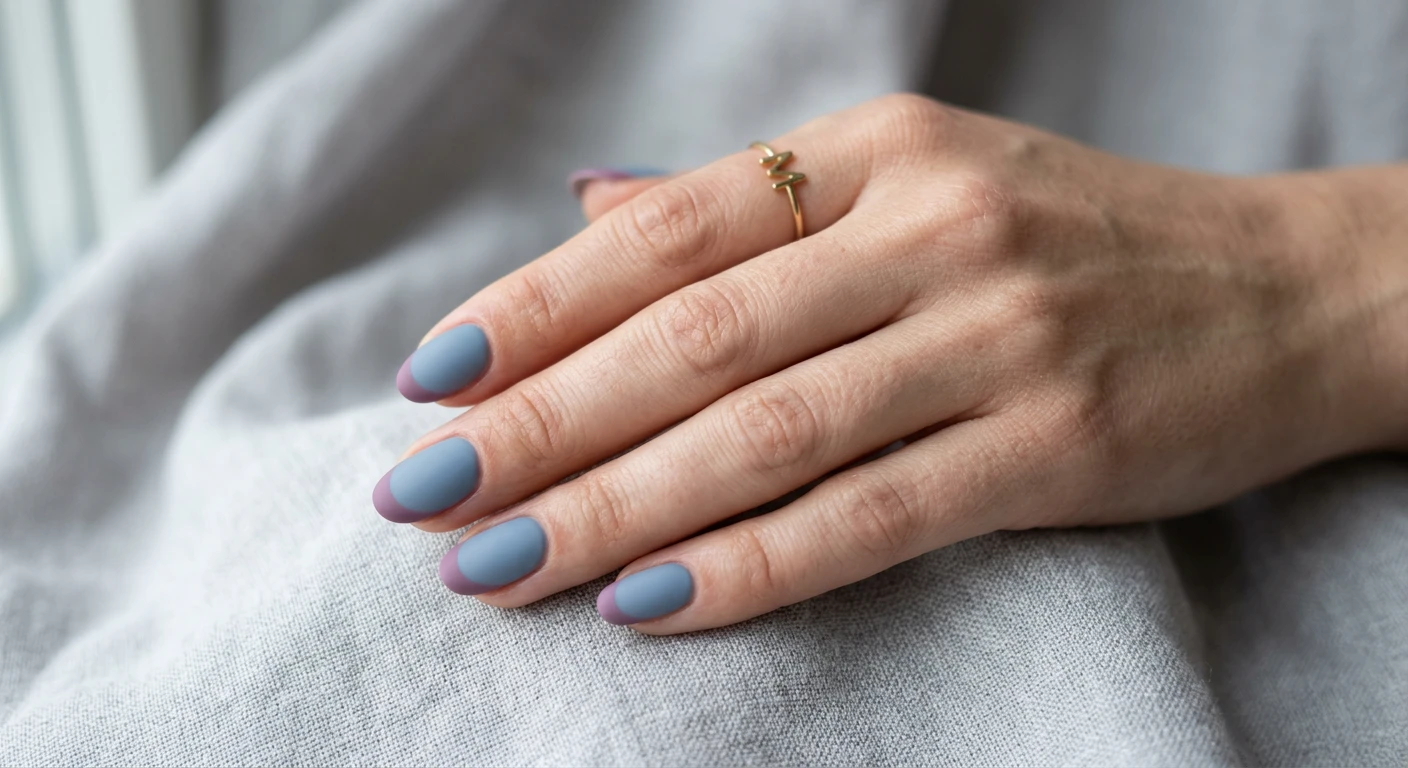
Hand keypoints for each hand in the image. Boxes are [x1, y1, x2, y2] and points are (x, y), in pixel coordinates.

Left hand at [374, 94, 1407, 632]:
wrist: (1288, 289)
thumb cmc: (1072, 237)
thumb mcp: (916, 178)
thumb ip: (752, 204)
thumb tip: (587, 209)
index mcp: (876, 153)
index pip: (667, 232)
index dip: (536, 305)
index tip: (434, 377)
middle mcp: (927, 229)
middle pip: (691, 337)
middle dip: (540, 423)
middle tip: (424, 493)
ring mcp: (995, 337)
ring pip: (761, 432)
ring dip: (612, 506)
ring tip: (498, 563)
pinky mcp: (1054, 447)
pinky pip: (870, 517)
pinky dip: (749, 564)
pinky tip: (646, 603)